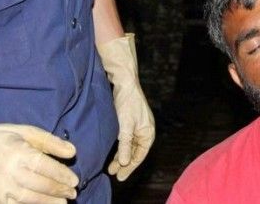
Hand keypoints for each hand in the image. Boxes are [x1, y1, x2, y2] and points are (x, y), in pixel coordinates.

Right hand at [0, 105, 78, 202]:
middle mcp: (10, 172)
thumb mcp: (27, 132)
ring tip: (62, 203)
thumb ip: (50, 142)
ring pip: (29, 200)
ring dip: (48, 203)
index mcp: (19, 152)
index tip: (74, 181)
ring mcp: (0, 188)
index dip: (62, 176)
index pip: (46, 167)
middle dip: (59, 191)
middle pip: (40, 185)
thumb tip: (72, 152)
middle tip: (73, 194)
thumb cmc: (2, 139)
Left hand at [96, 34, 154, 180]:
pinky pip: (127, 139)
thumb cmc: (127, 103)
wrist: (125, 83)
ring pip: (130, 146)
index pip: (140, 155)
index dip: (130, 167)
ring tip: (111, 167)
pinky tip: (114, 152)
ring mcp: (138, 126)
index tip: (120, 177)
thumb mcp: (125, 127)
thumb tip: (124, 163)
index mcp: (148, 133)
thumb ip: (125, 145)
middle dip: (124, 163)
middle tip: (114, 174)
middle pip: (135, 152)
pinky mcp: (130, 121)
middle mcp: (145, 131)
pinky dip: (120, 147)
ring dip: (121, 156)